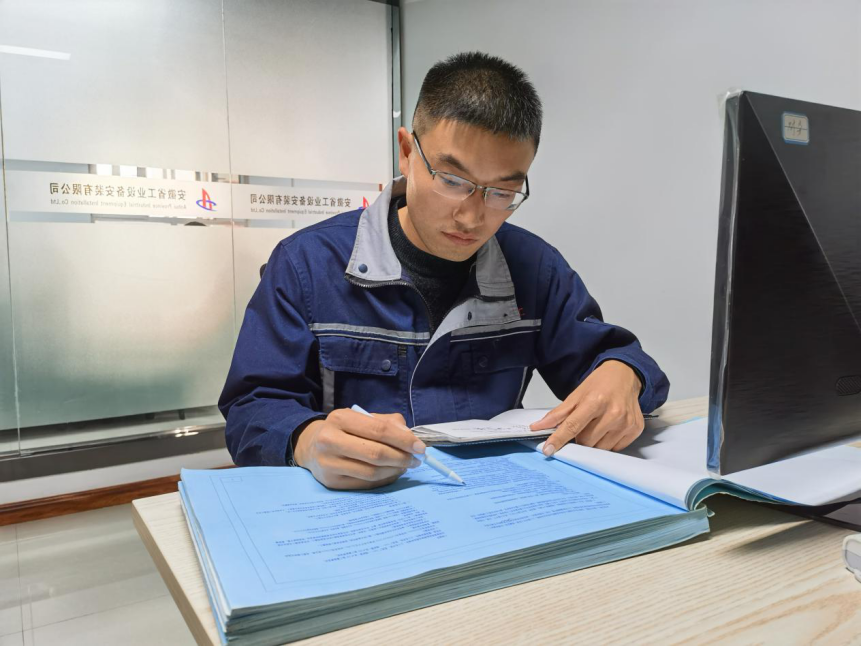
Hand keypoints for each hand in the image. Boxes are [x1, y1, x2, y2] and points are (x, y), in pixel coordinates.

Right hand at [292, 409, 425, 489]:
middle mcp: (330, 440)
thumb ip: (388, 423)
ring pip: (372, 472)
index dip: (403, 439)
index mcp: (340, 418)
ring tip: (405, 466)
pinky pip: (366, 484)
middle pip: (376, 453)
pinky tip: (391, 473)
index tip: (420, 447)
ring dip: (395, 470)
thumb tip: (410, 438)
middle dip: (402, 457)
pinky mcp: (331, 482)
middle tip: (416, 460)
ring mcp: (328, 463)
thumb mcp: (362, 418)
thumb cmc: (344, 430)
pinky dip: (384, 480)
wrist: (312, 446)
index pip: (379, 430)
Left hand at [529, 360, 643, 455]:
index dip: (559, 439)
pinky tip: (608, 428)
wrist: (626, 375)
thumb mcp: (576, 394)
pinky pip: (614, 448)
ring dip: (593, 441)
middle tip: (582, 426)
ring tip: (597, 425)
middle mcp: (613, 413)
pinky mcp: (635, 430)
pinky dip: (607, 442)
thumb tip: (538, 427)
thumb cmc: (600, 384)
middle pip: (586, 441)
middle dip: (579, 438)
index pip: (573, 426)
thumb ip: (558, 413)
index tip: (548, 450)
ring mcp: (626, 423)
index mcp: (595, 401)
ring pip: (600, 448)